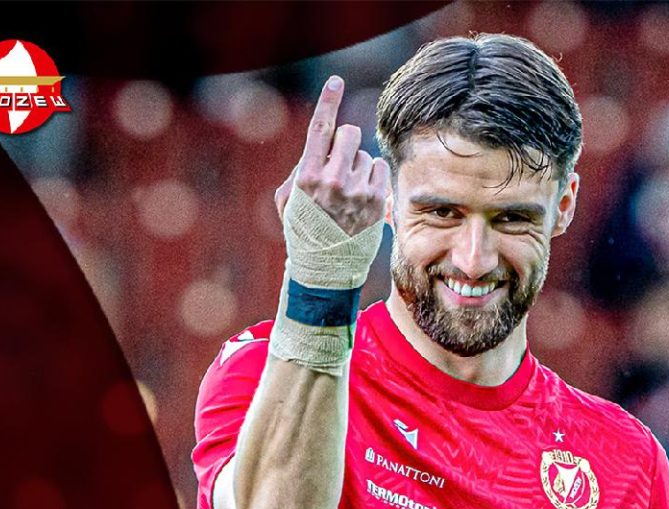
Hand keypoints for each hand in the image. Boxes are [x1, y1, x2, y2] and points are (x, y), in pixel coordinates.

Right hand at [275, 75, 389, 235]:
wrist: (325, 268)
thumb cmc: (303, 230)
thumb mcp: (287, 199)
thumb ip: (302, 168)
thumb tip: (323, 145)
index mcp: (307, 176)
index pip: (320, 129)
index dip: (328, 101)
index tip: (336, 80)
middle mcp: (333, 180)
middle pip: (349, 134)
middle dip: (345, 143)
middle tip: (340, 163)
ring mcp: (358, 191)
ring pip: (365, 154)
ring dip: (359, 166)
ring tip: (349, 192)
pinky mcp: (377, 201)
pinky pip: (380, 169)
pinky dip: (373, 177)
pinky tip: (363, 196)